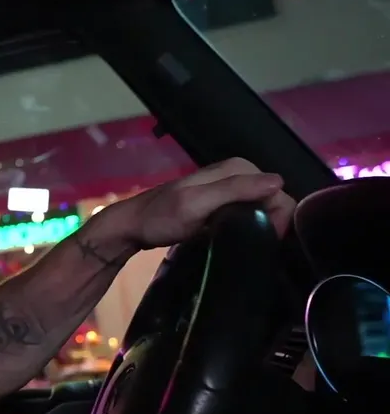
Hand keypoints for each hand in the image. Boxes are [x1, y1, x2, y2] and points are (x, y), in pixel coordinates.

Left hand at [101, 157, 295, 249]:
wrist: (134, 226)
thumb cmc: (161, 217)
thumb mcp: (196, 203)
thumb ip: (233, 190)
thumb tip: (278, 182)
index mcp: (238, 167)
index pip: (279, 191)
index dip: (279, 218)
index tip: (265, 242)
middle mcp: (239, 173)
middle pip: (274, 199)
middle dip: (272, 222)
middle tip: (254, 246)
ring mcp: (231, 187)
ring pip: (263, 207)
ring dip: (261, 226)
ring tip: (246, 245)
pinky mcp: (223, 202)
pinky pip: (250, 212)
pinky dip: (250, 225)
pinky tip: (239, 239)